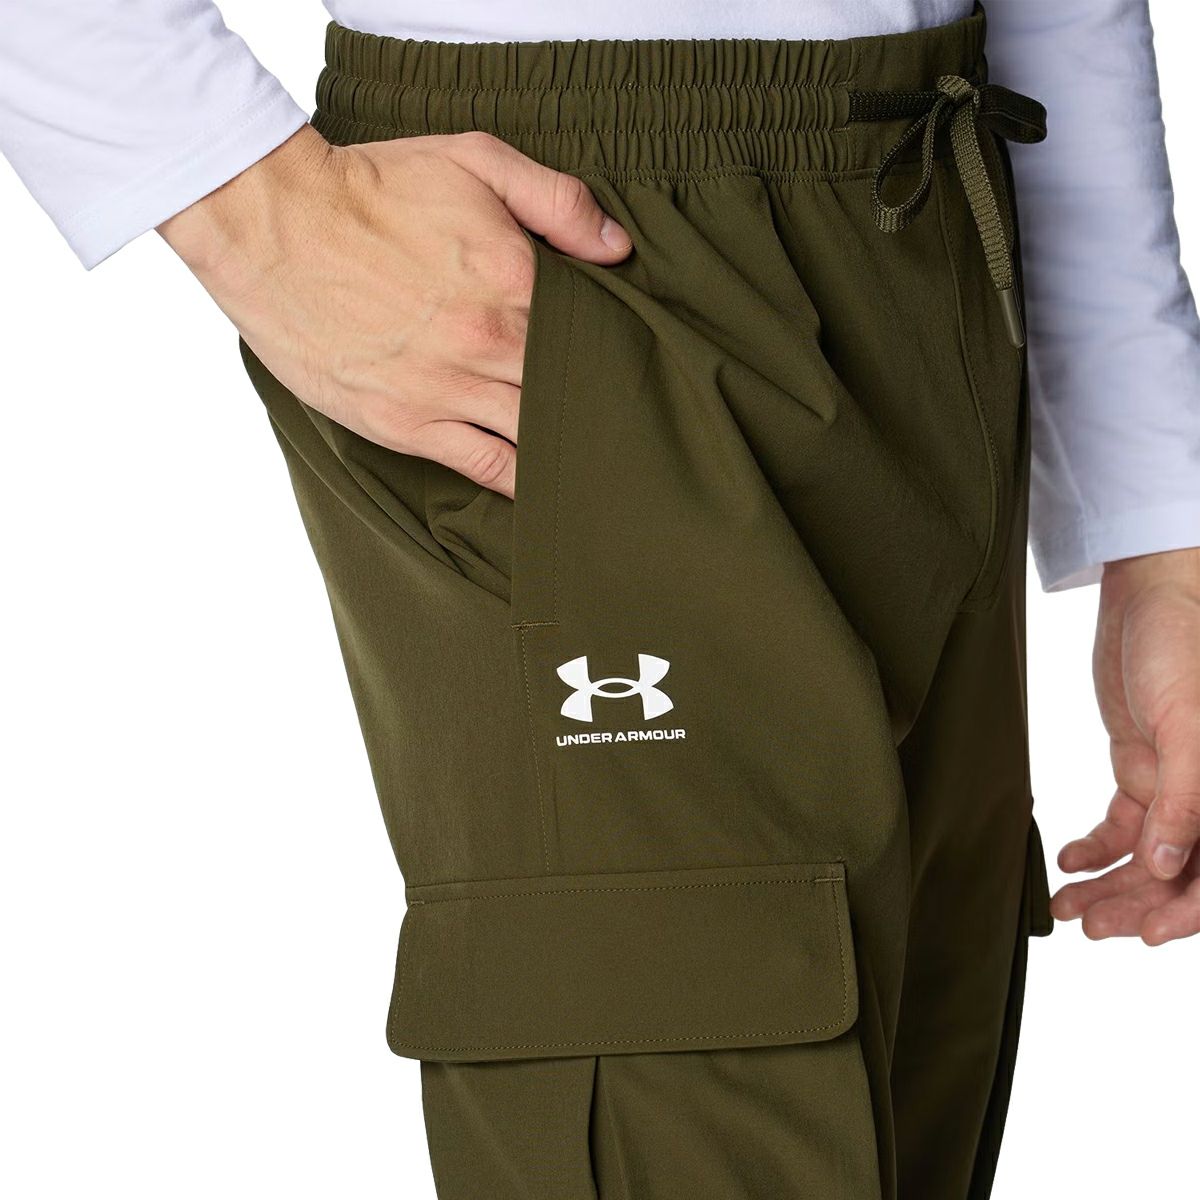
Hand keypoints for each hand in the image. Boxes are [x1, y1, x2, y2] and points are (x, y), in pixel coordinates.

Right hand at [158, 124, 631, 495]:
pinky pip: (483, 466)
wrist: (272, 223)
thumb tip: (618, 248)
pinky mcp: (407, 423)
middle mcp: (489, 344)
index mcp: (515, 282)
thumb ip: (556, 200)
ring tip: (596, 463)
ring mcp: (447, 389)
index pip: (594, 334)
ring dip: (566, 448)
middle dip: (598, 407)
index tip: (633, 366)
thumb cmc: (372, 188)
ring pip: (534, 436)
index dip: (617, 353)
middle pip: (570, 393)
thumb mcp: (473, 160)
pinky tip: (543, 488)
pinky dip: (518, 481)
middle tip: (627, 424)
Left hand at [1051, 546, 1199, 944]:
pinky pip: (1125, 822)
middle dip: (1137, 904)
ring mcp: (1176, 783)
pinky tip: (1069, 861)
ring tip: (1068, 908)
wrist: (1152, 596)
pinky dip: (1098, 845)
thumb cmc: (1182, 646)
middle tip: (1090, 927)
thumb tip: (1171, 867)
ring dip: (1111, 884)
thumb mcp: (1186, 724)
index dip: (1188, 910)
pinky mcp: (1145, 766)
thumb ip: (1186, 798)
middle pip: (1180, 870)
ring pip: (1148, 853)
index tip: (1148, 935)